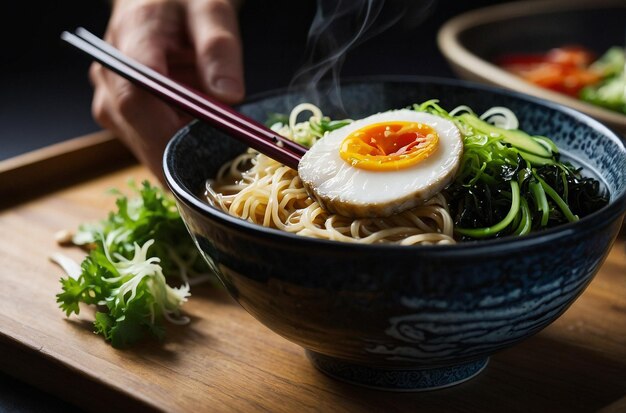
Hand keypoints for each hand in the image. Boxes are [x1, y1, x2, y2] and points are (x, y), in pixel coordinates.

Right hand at [90, 0, 244, 181]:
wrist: (162, 3)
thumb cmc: (185, 3)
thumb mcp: (211, 11)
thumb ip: (218, 49)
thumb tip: (228, 95)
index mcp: (130, 40)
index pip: (137, 97)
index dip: (171, 132)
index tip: (208, 148)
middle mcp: (110, 76)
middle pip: (140, 131)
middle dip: (184, 150)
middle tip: (225, 155)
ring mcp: (110, 100)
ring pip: (146, 147)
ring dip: (182, 152)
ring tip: (212, 138)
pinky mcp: (119, 118)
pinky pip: (149, 147)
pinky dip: (176, 151)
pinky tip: (197, 138)